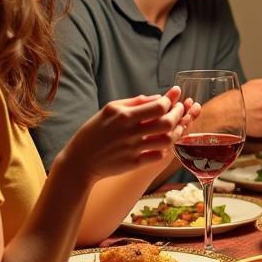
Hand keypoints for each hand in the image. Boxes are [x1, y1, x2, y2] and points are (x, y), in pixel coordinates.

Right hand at [63, 88, 185, 182]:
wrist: (80, 161)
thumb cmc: (94, 132)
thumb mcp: (109, 110)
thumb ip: (134, 102)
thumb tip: (157, 97)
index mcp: (124, 116)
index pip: (158, 107)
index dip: (171, 101)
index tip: (175, 97)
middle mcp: (130, 132)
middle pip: (166, 123)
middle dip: (179, 114)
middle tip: (181, 110)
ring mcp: (133, 149)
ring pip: (166, 140)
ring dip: (176, 132)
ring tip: (176, 126)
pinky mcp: (134, 163)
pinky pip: (158, 156)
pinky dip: (165, 149)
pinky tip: (164, 143)